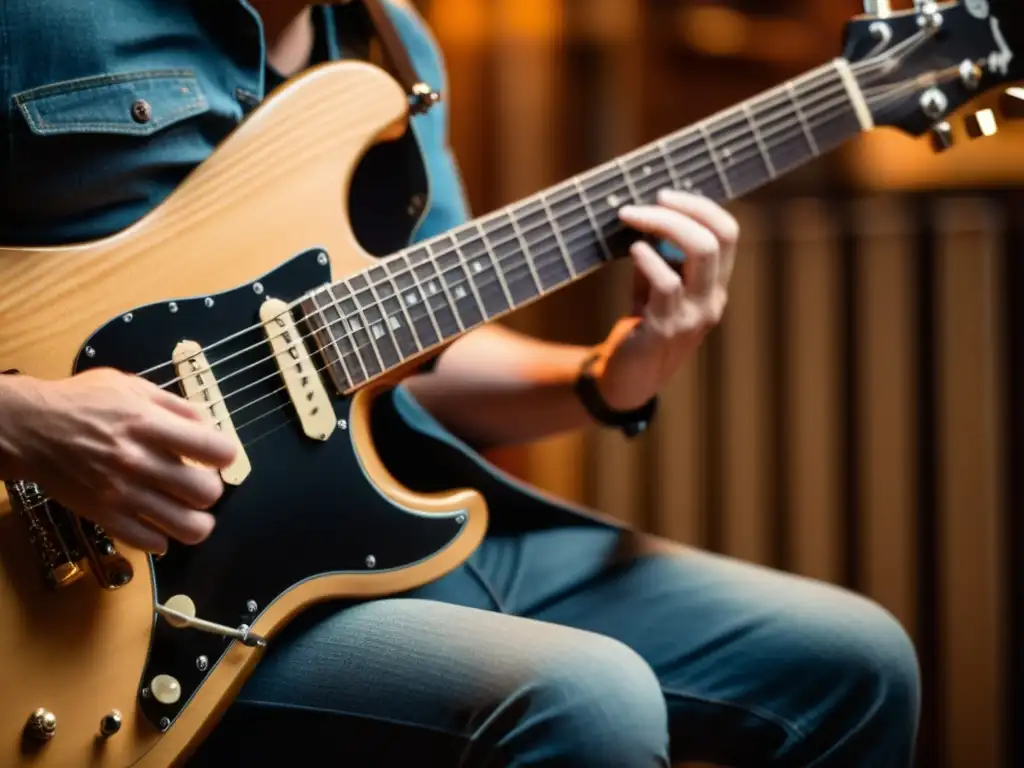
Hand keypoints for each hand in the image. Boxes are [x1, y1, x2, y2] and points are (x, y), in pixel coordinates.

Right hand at [2, 368, 236, 552]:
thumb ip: (176, 406)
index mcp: (150, 425)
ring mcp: (122, 493)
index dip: (225, 454)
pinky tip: (159, 524)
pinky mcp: (105, 516)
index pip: (215, 449)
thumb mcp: (133, 386)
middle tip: (199, 483)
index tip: (216, 455)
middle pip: (205, 492)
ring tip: (191, 513)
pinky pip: (150, 541)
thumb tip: (210, 427)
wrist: (31, 428)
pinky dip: (162, 538)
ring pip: (186, 527)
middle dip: (211, 490)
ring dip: (197, 521)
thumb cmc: (84, 402)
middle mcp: (139, 461)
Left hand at [595, 189, 737, 410]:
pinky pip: (666, 283)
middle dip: (680, 209)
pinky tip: (634, 251)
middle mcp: (711, 300)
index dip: (700, 206)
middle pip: (717, 238)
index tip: (664, 195)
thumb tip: (647, 212)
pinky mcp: (665, 330)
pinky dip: (649, 259)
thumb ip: (660, 255)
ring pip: (699, 252)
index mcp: (714, 286)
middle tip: (645, 202)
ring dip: (661, 224)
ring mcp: (693, 316)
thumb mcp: (655, 286)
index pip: (727, 233)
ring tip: (630, 217)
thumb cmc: (642, 325)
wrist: (628, 380)